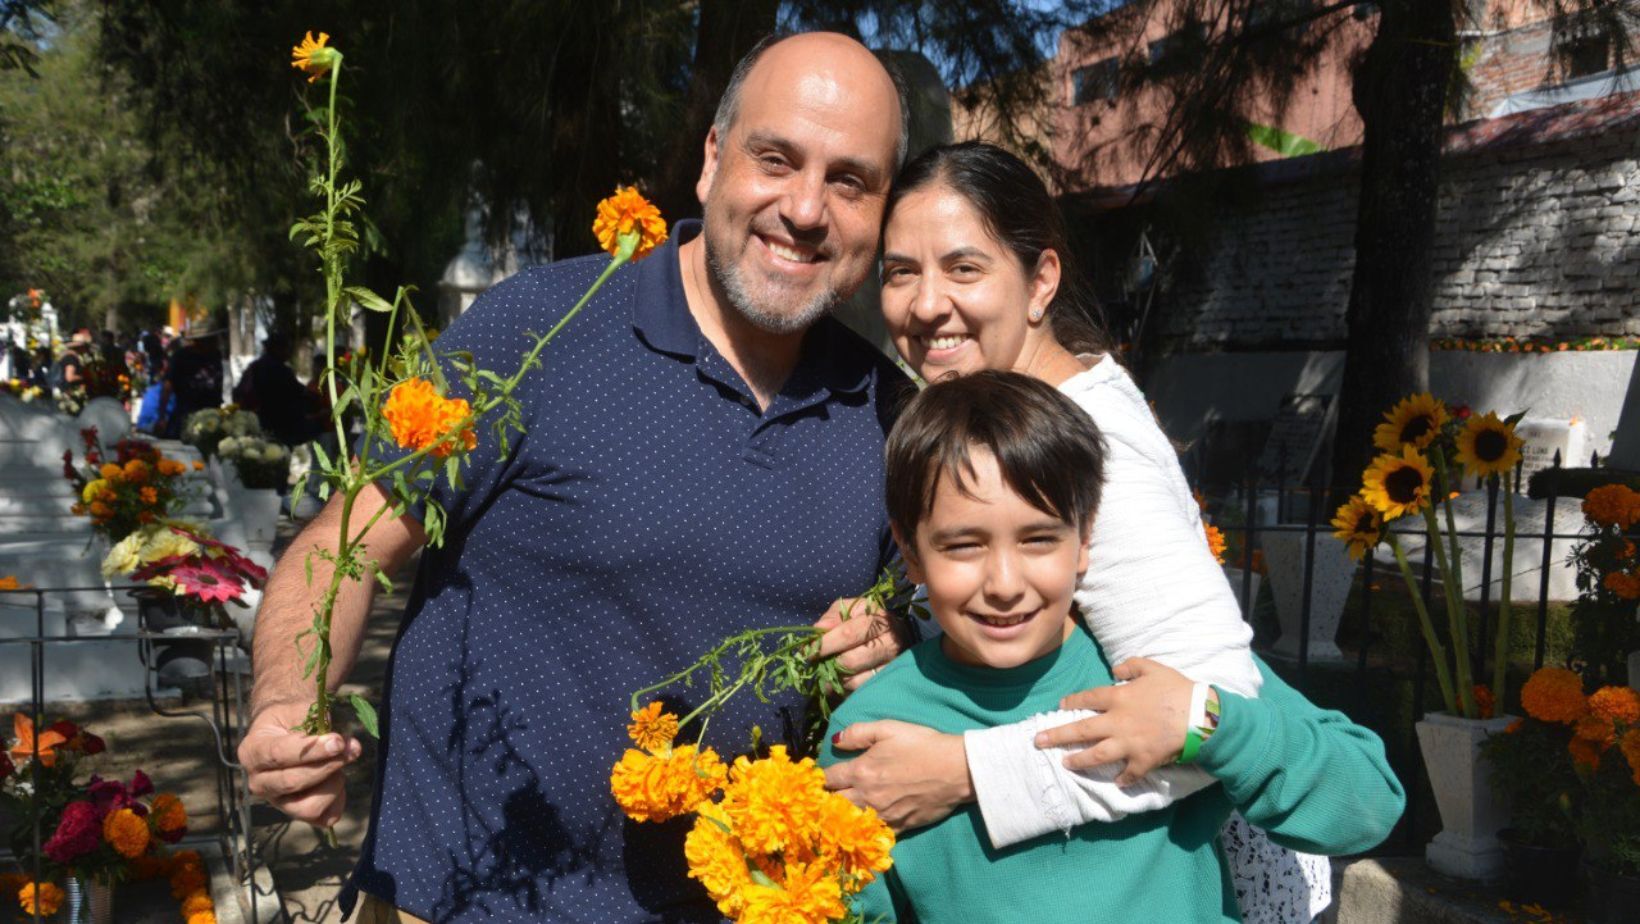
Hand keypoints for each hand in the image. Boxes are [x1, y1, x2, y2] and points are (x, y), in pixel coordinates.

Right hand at [237, 699, 361, 826]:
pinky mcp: (297, 813)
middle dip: (328, 765)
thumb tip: (344, 745)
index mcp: (252, 752)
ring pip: (308, 808)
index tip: (338, 741)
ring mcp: (277, 802)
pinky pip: (323, 818)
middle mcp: (258, 782)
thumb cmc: (293, 717)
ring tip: (339, 764)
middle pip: (293, 783)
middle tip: (350, 748)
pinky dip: (338, 800)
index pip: (279, 755)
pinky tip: (338, 778)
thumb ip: (320, 724)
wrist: (288, 727)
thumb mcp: (300, 710)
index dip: (312, 750)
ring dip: (332, 785)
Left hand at [813, 596, 903, 690]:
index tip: (807, 651)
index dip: (825, 644)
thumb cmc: (868, 620)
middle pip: (851, 661)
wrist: (898, 636)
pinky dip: (846, 687)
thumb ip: (833, 616)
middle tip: (816, 664)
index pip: (848, 635)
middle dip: (828, 663)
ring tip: (829, 671)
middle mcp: (890, 644)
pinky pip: (860, 691)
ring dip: (836, 678)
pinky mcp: (889, 684)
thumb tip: (817, 631)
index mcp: (879, 621)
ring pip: (854, 680)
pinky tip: (841, 680)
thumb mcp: (852, 609)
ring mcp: (892, 666)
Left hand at [825, 720, 972, 830]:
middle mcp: (867, 796)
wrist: (956, 770)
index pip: (828, 778)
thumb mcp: (888, 729)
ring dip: (842, 817)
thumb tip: (835, 741)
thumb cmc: (923, 745)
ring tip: (837, 814)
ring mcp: (882, 815)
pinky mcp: (898, 827)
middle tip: (824, 798)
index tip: (818, 778)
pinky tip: (862, 827)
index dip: (821, 778)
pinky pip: (873, 834)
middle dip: (827, 800)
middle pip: (834, 804)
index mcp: (861, 771)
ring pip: (850, 822)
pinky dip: (864, 831)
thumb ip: (858, 733)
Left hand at [1032, 658, 1197, 785]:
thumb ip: (1131, 666)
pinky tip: (1116, 782)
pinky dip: (1123, 779)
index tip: (1061, 705)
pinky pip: (1130, 773)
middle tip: (1038, 741)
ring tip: (1065, 764)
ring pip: (1097, 755)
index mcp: (1119, 698)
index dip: (1072, 702)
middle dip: (1057, 736)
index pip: (1087, 699)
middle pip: (1081, 730)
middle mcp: (1118, 722)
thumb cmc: (1176, 689)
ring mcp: (1129, 744)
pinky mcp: (1144, 760)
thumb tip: (1114, 671)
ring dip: (1079, 761)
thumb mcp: (1152, 667)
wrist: (1200, 715)